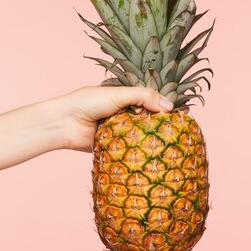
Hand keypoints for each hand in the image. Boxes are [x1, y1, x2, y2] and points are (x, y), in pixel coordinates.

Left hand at [53, 86, 173, 151]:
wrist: (64, 123)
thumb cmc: (87, 102)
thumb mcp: (119, 93)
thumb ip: (144, 96)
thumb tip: (169, 107)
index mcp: (126, 96)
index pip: (152, 98)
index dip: (168, 103)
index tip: (186, 108)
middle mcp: (125, 113)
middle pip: (151, 118)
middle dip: (165, 123)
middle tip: (184, 128)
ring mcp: (121, 130)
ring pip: (144, 135)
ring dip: (156, 139)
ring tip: (175, 144)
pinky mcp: (116, 147)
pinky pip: (133, 150)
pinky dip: (143, 152)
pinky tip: (157, 156)